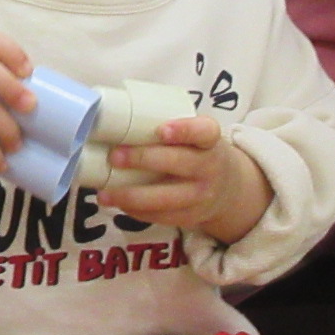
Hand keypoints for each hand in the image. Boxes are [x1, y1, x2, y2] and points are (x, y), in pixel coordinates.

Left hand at [99, 117, 272, 238]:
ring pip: (166, 197)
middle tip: (114, 156)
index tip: (161, 130)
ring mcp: (201, 195)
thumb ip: (170, 129)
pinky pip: (161, 216)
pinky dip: (136, 212)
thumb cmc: (198, 154)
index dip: (184, 130)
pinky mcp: (191, 217)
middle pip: (178, 163)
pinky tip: (117, 204)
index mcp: (210, 141)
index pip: (203, 132)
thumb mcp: (196, 138)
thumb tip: (115, 117)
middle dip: (143, 160)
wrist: (230, 190)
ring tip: (105, 194)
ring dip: (132, 196)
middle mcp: (209, 167)